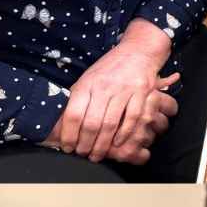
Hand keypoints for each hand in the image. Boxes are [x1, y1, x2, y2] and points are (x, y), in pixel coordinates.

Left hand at [59, 31, 179, 164]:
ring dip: (103, 145)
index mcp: (87, 84)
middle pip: (91, 123)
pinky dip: (124, 135)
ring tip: (97, 155)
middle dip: (85, 144)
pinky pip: (132, 119)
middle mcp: (104, 87)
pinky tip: (117, 144)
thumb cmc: (109, 69)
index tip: (67, 147)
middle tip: (83, 154)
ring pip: (110, 124)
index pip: (73, 114)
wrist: (138, 51)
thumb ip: (79, 98)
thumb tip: (64, 124)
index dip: (69, 134)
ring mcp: (124, 90)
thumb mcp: (88, 78)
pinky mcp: (142, 93)